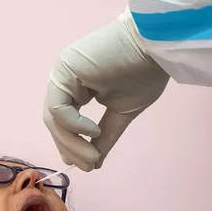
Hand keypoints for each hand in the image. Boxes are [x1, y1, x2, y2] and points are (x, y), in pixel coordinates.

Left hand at [44, 11, 169, 170]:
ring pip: (54, 118)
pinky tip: (93, 131)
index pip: (63, 122)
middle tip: (89, 165)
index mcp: (76, 87)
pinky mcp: (64, 69)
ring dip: (71, 143)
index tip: (88, 165)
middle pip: (55, 122)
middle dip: (70, 148)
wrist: (157, 45)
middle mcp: (65, 80)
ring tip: (92, 157)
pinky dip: (74, 125)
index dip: (71, 146)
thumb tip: (94, 164)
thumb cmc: (145, 73)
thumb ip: (105, 137)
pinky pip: (59, 107)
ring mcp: (62, 73)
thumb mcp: (121, 113)